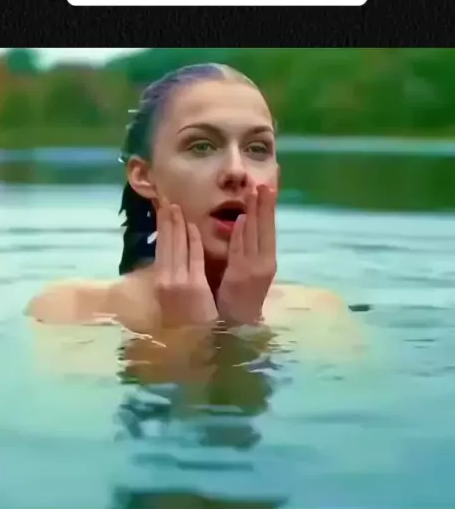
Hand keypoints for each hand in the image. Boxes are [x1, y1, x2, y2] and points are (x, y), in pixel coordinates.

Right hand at [154, 201, 218, 328]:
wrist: (192, 344)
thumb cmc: (184, 324)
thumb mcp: (170, 301)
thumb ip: (169, 281)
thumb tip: (169, 262)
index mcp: (159, 282)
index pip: (161, 249)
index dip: (162, 229)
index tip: (162, 212)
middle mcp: (165, 279)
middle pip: (167, 244)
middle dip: (167, 221)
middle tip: (168, 201)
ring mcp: (179, 282)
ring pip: (178, 247)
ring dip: (177, 225)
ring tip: (176, 207)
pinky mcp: (195, 286)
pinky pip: (194, 258)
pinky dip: (193, 241)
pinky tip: (193, 227)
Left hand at [217, 184, 276, 326]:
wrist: (239, 325)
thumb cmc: (240, 298)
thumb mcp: (248, 270)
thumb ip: (247, 249)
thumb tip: (243, 222)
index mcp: (268, 261)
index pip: (269, 229)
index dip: (269, 208)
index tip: (269, 187)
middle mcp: (265, 263)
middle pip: (265, 229)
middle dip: (265, 205)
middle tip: (265, 182)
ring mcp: (253, 269)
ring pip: (253, 235)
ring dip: (253, 212)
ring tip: (254, 192)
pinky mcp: (240, 275)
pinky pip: (240, 250)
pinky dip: (241, 234)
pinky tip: (242, 219)